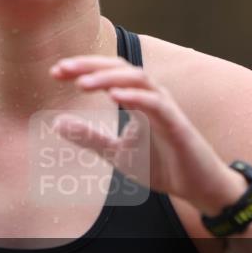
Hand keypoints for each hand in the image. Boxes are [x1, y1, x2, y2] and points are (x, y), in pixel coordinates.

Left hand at [49, 55, 244, 214]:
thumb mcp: (116, 152)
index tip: (55, 72)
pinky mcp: (177, 124)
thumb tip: (55, 123)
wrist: (196, 187)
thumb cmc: (160, 165)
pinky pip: (156, 103)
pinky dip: (136, 96)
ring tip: (83, 84)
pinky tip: (115, 95)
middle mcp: (151, 95)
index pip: (108, 72)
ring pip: (138, 78)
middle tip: (61, 69)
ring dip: (109, 78)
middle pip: (120, 67)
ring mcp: (165, 107)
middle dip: (90, 65)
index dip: (82, 68)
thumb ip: (89, 137)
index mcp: (136, 98)